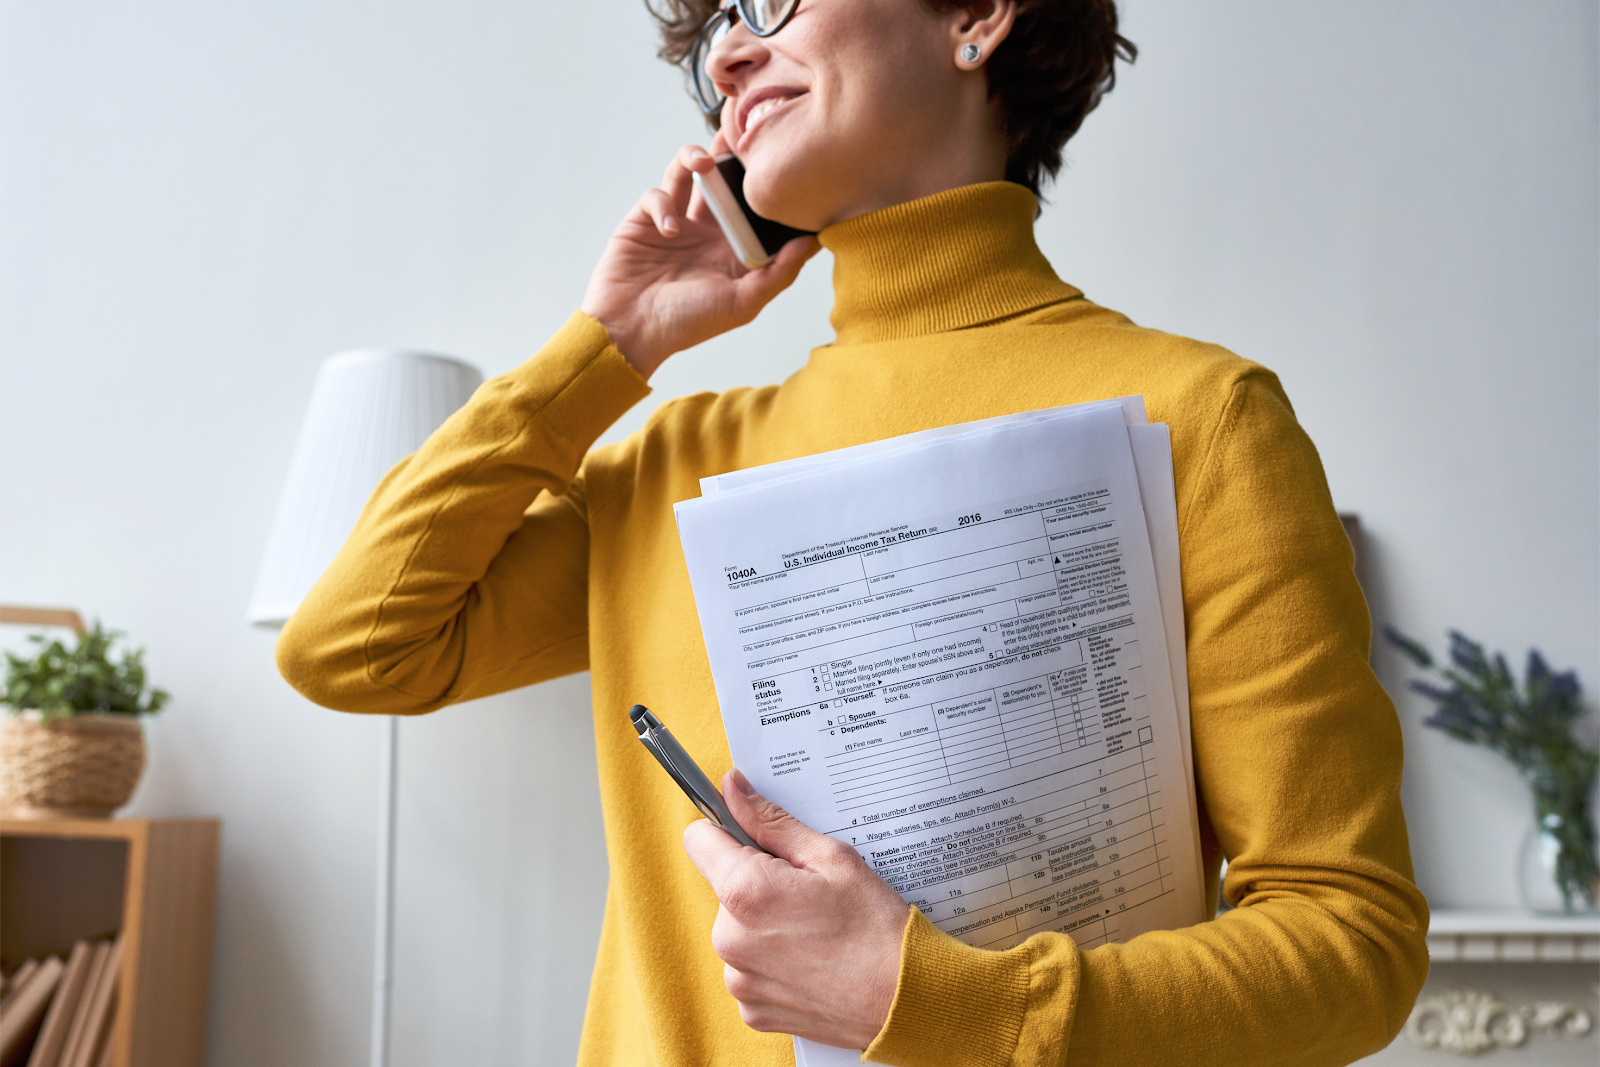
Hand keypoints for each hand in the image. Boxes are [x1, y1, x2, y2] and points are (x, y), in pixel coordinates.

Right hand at [580, 137, 820, 379]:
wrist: (630, 331)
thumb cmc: (687, 324)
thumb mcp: (743, 304)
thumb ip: (779, 273)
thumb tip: (813, 242)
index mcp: (733, 248)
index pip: (755, 205)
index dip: (766, 183)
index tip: (780, 159)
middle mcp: (707, 230)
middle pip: (723, 177)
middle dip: (730, 152)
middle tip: (740, 132)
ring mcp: (675, 221)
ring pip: (687, 170)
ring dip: (694, 157)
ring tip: (703, 162)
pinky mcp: (643, 220)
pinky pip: (655, 194)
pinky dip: (662, 205)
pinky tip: (668, 230)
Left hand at [682, 769, 909, 1049]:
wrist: (905, 999)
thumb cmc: (875, 926)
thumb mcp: (831, 857)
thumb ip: (772, 821)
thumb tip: (732, 787)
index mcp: (745, 892)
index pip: (699, 839)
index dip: (727, 831)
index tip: (756, 839)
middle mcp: (729, 939)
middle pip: (723, 887)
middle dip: (757, 882)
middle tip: (807, 893)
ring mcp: (738, 979)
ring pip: (736, 928)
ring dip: (763, 924)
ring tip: (814, 931)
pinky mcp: (751, 1009)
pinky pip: (748, 968)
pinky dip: (772, 962)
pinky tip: (810, 961)